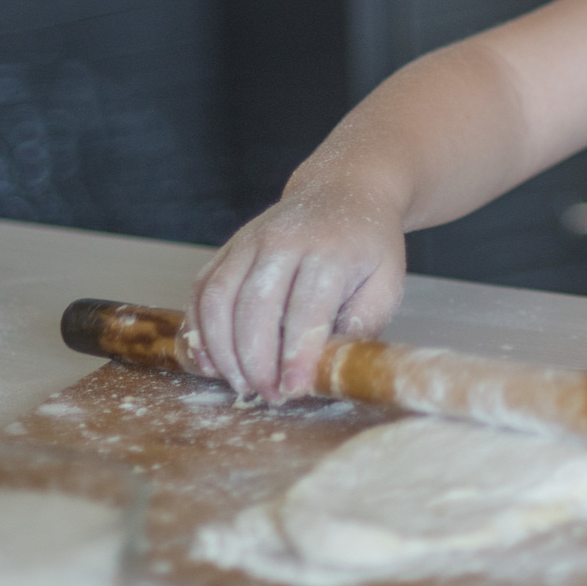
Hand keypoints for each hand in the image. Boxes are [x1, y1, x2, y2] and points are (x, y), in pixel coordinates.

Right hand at [185, 179, 407, 402]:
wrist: (343, 190)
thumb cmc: (368, 244)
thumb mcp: (386, 282)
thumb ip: (362, 324)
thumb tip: (332, 369)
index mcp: (330, 249)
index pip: (306, 309)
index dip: (297, 355)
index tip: (293, 391)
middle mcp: (283, 241)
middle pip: (255, 307)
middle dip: (256, 361)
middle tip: (268, 395)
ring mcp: (249, 241)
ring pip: (219, 300)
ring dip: (223, 350)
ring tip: (241, 384)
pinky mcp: (228, 248)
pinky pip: (202, 291)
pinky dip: (200, 330)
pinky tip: (211, 361)